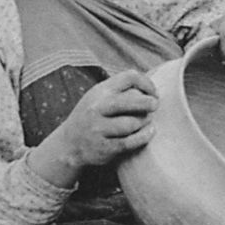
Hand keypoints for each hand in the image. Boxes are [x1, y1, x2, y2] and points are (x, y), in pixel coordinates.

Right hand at [31, 70, 157, 183]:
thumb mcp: (100, 97)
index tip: (153, 93)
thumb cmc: (94, 117)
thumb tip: (152, 87)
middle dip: (149, 102)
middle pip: (131, 100)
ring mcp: (99, 128)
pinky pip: (130, 141)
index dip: (147, 83)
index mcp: (100, 91)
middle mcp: (97, 108)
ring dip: (145, 122)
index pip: (129, 77)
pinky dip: (144, 136)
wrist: (68, 144)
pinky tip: (150, 132)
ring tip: (147, 121)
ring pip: (132, 123)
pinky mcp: (104, 147)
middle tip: (155, 105)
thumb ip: (121, 91)